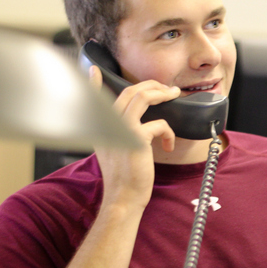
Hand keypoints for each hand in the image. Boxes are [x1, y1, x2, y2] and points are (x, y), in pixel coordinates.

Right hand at [89, 65, 179, 209]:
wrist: (123, 197)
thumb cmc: (124, 177)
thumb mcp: (114, 152)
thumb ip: (117, 134)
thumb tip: (130, 124)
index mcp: (101, 127)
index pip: (95, 98)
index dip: (93, 83)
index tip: (93, 70)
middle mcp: (107, 124)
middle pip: (129, 92)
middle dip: (150, 85)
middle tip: (166, 88)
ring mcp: (121, 129)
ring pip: (141, 97)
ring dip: (161, 93)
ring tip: (174, 95)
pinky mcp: (136, 138)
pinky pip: (158, 123)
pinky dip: (168, 132)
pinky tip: (168, 144)